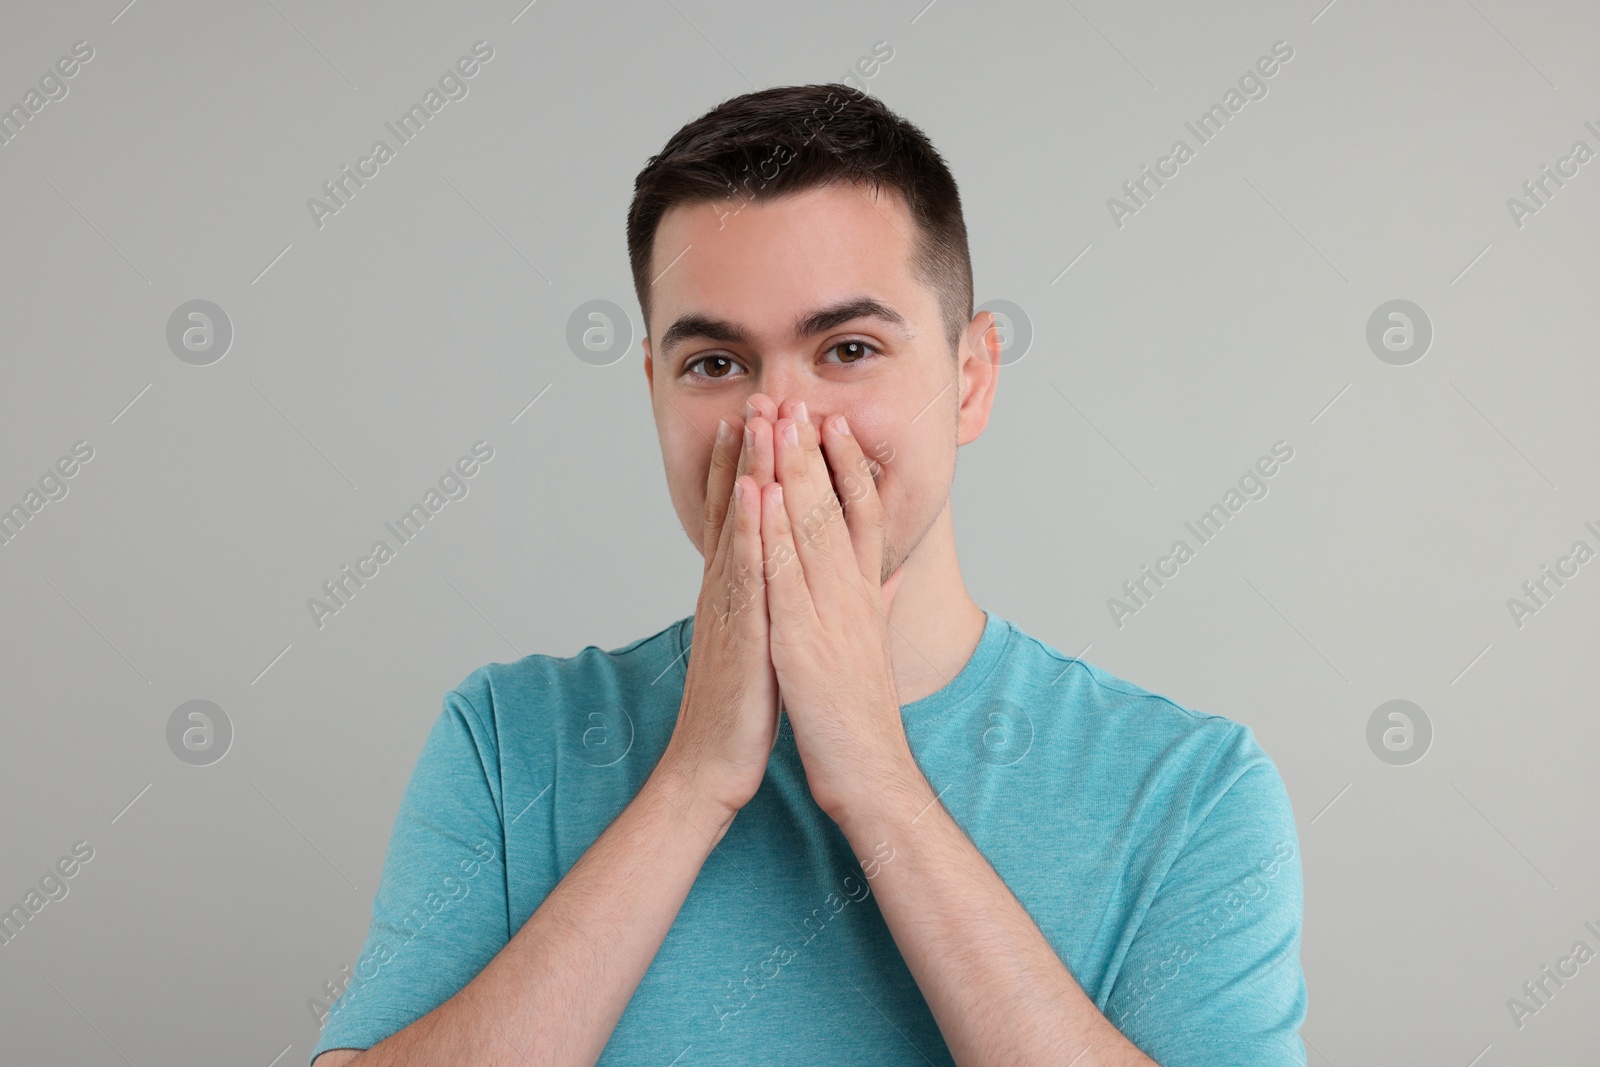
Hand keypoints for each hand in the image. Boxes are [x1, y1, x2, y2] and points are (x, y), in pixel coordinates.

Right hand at [659, 398, 781, 818]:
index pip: (744, 516)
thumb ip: (777, 606)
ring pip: (738, 526)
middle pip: (735, 507)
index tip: (764, 422)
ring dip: (745, 470)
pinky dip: (747, 527)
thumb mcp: (768, 643)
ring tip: (754, 421)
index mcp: (737, 590)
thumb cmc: (744, 707)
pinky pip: (742, 569)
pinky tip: (752, 490)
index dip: (752, 467)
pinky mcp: (737, 629)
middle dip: (748, 451)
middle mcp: (726, 588)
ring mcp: (728, 605)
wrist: (714, 762)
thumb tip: (797, 581)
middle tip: (757, 397)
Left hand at [758, 397, 910, 824]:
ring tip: (776, 422)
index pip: (862, 516)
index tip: (834, 424)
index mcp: (864, 596)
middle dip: (811, 450)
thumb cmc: (863, 717)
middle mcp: (850, 595)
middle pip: (832, 508)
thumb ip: (883, 604)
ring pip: (807, 528)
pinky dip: (770, 530)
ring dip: (790, 470)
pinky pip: (783, 575)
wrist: (869, 774)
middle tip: (795, 398)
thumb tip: (896, 571)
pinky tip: (759, 492)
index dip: (848, 467)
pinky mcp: (801, 641)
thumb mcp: (873, 648)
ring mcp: (827, 615)